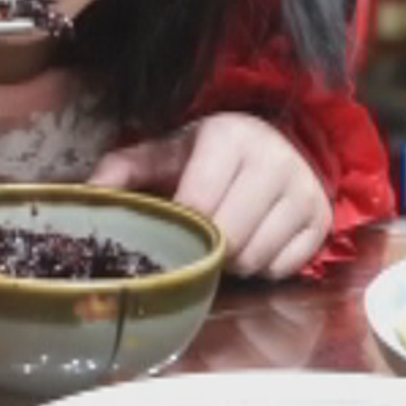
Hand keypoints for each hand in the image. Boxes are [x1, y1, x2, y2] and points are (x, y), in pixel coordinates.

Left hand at [87, 113, 331, 279]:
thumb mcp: (168, 151)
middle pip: (230, 239)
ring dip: (234, 261)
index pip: (199, 206)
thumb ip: (123, 169)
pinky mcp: (321, 220)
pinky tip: (255, 241)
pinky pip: (283, 268)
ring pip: (256, 258)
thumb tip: (85, 195)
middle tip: (201, 238)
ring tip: (228, 236)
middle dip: (208, 248)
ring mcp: (303, 192)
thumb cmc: (210, 153)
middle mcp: (274, 160)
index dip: (182, 227)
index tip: (175, 226)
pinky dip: (264, 266)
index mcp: (229, 137)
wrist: (280, 144)